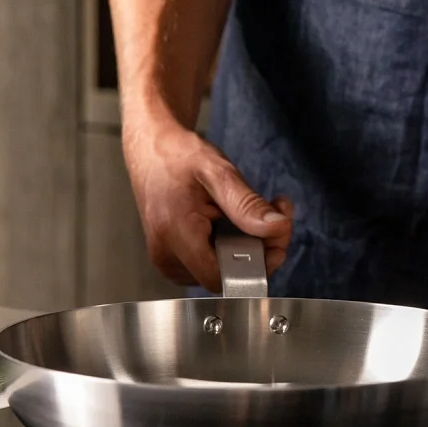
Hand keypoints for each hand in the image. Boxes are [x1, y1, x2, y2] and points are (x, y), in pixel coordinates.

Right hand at [123, 114, 292, 291]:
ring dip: (248, 247)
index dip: (256, 265)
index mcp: (175, 232)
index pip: (222, 277)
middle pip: (226, 275)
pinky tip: (236, 221)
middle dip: (259, 250)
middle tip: (275, 213)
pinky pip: (210, 263)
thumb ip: (247, 204)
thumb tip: (278, 228)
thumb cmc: (178, 155)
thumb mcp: (219, 172)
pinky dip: (231, 246)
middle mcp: (166, 254)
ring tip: (255, 211)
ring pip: (221, 271)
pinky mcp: (172, 258)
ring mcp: (166, 259)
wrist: (150, 149)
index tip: (277, 239)